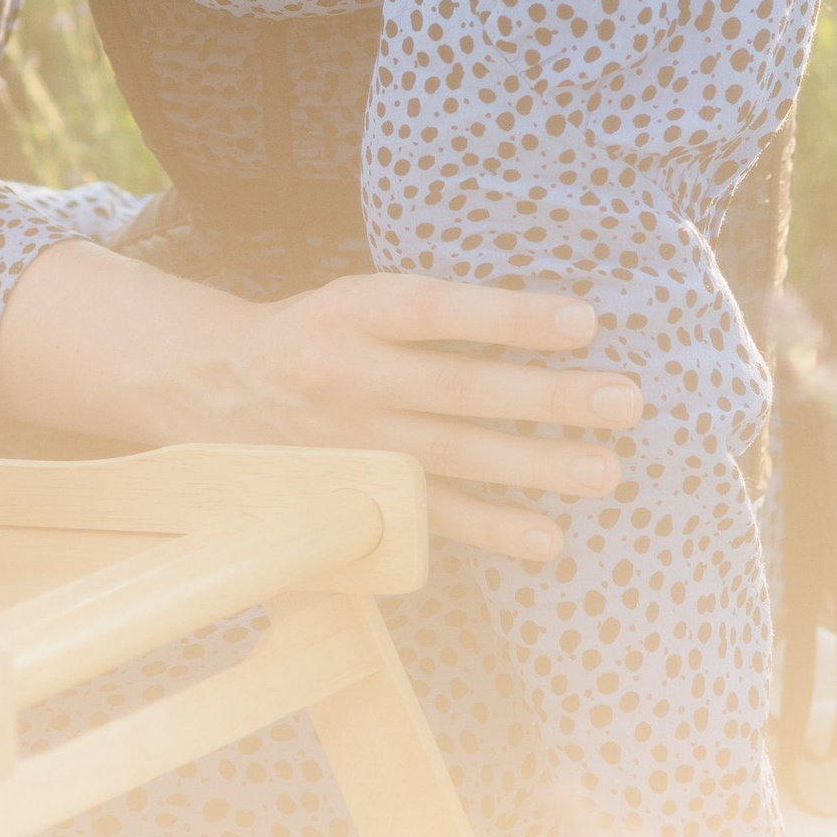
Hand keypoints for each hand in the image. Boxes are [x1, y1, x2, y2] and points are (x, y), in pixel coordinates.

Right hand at [0, 242, 635, 567]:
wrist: (210, 386)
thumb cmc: (315, 333)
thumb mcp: (356, 298)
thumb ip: (430, 311)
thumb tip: (549, 318)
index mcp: (353, 311)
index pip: (439, 310)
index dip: (509, 316)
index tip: (585, 320)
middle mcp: (350, 375)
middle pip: (459, 388)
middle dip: (548, 398)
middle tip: (626, 400)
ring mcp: (351, 442)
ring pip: (452, 457)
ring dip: (534, 467)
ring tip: (606, 472)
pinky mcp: (352, 492)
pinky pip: (428, 516)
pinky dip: (490, 528)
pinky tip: (547, 537)